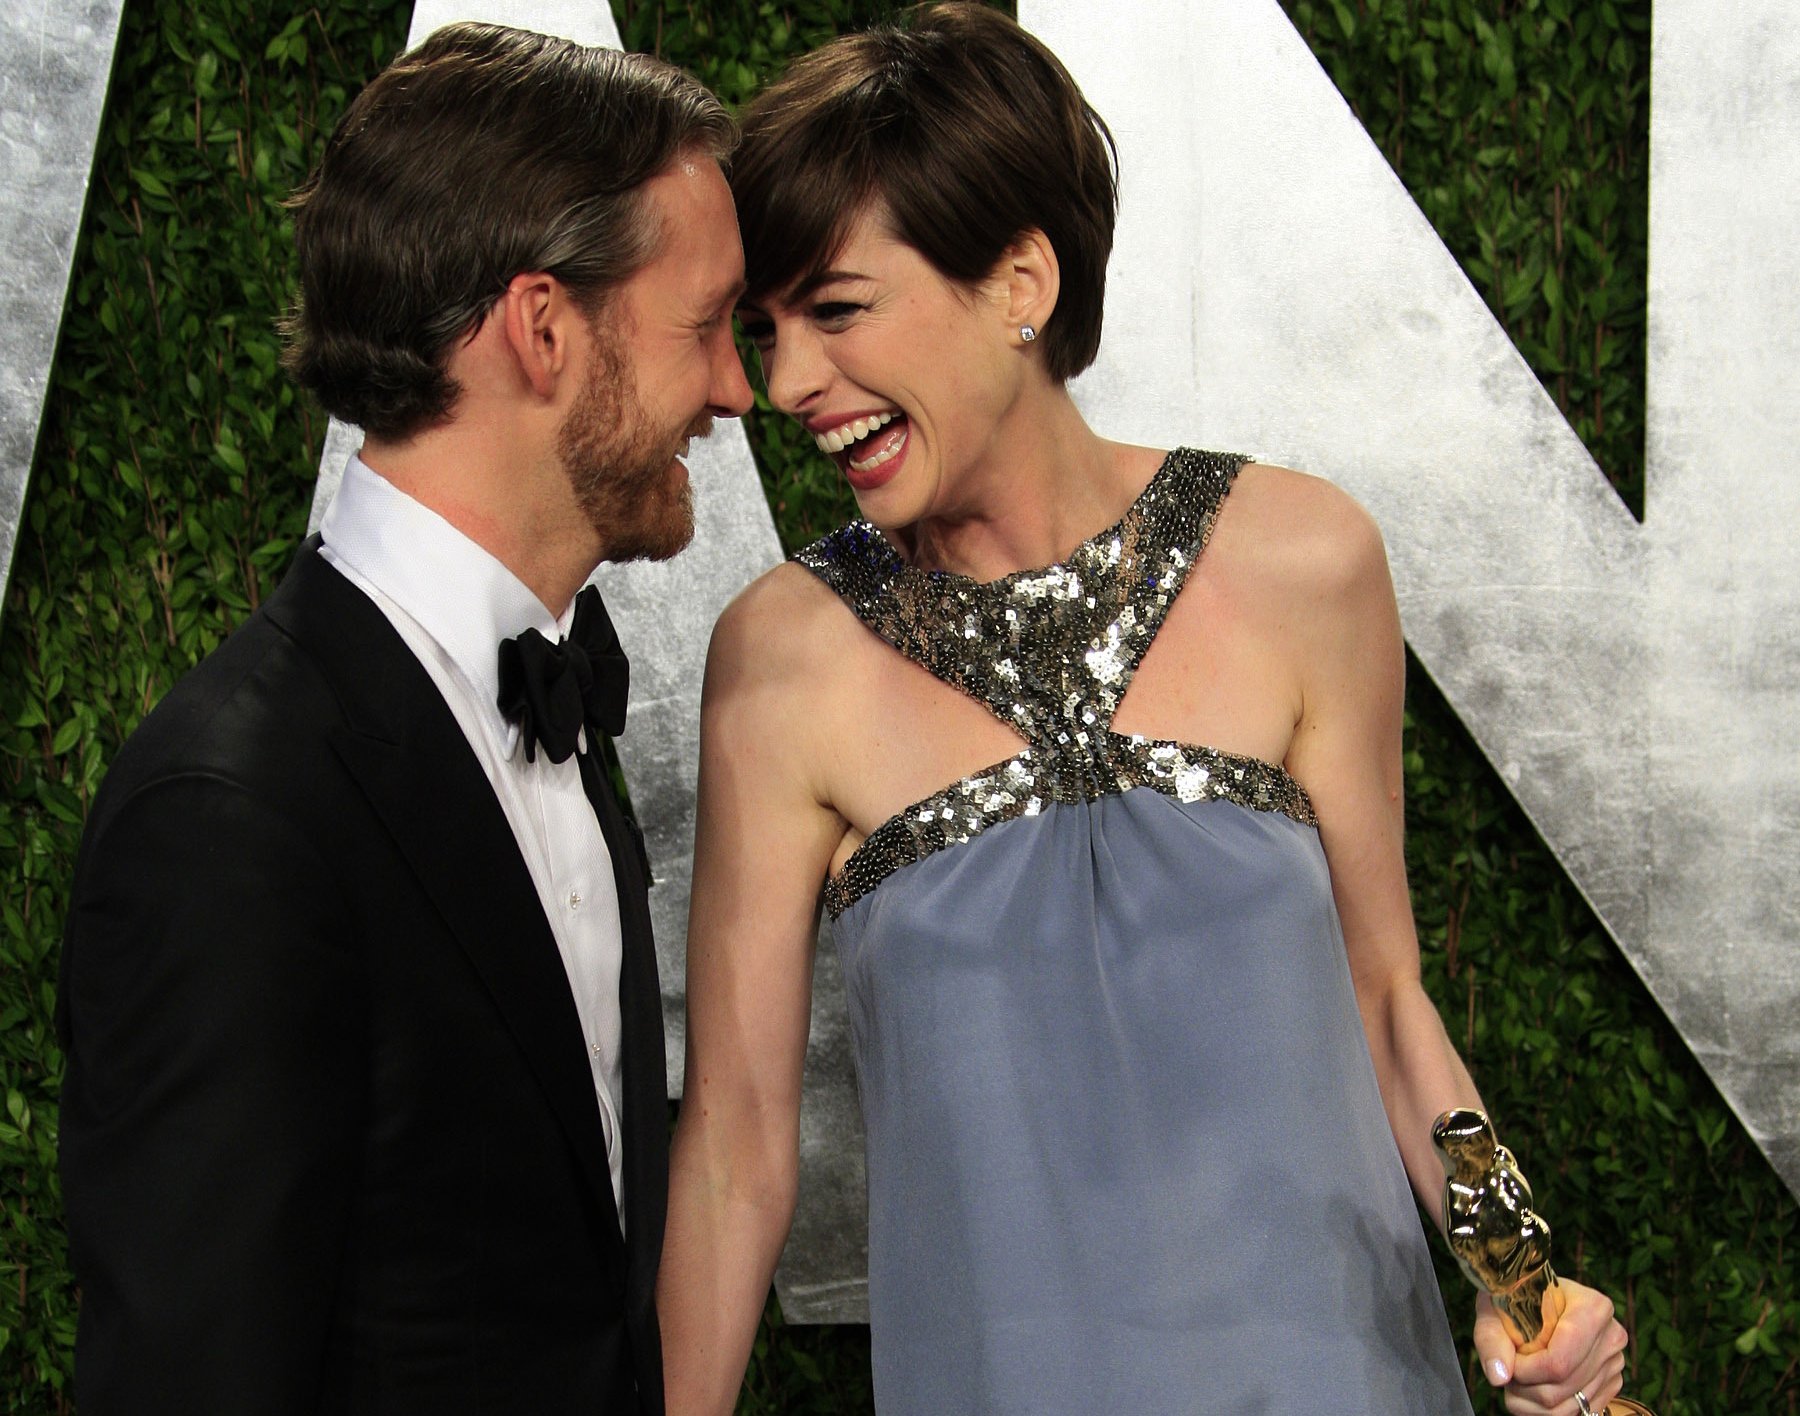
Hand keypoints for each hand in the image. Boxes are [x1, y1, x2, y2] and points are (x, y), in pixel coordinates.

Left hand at [1474, 1281, 1628, 1413]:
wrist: (1534, 1298)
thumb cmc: (1514, 1298)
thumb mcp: (1494, 1308)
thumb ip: (1491, 1338)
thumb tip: (1499, 1376)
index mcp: (1592, 1308)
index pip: (1558, 1362)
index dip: (1525, 1370)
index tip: (1510, 1359)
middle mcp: (1610, 1337)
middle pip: (1561, 1387)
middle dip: (1524, 1387)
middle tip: (1510, 1367)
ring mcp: (1614, 1363)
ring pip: (1567, 1407)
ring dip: (1531, 1402)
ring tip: (1519, 1377)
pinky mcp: (1611, 1384)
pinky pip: (1577, 1414)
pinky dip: (1546, 1410)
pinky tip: (1533, 1388)